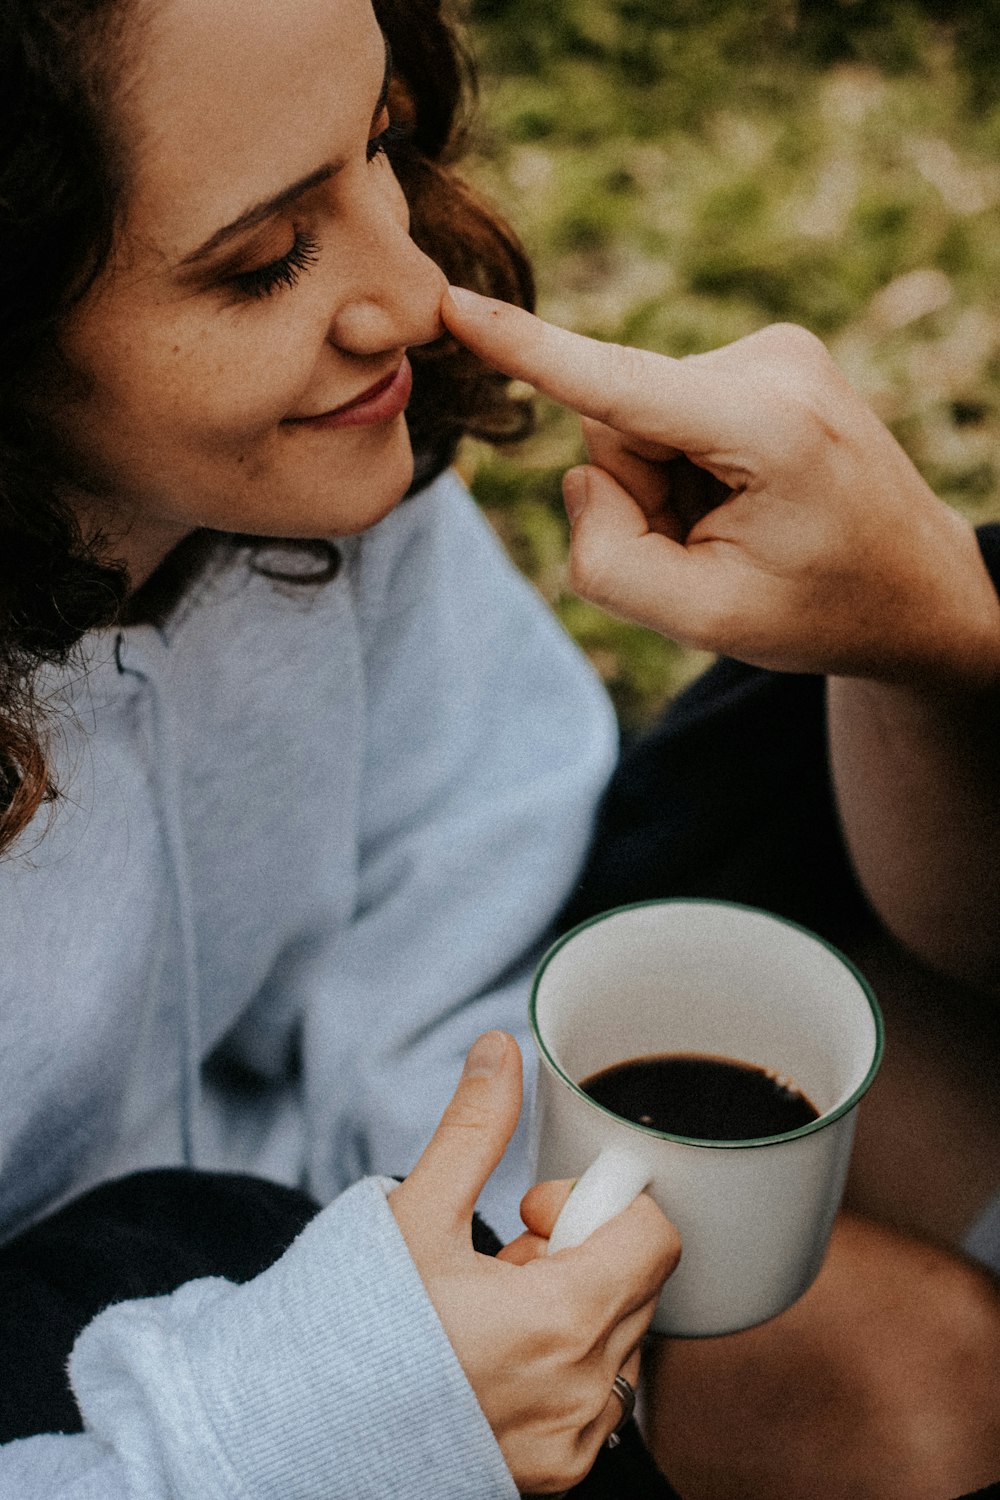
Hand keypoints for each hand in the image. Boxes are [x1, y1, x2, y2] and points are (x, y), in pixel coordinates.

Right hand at [390, 1032, 679, 1494]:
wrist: (302, 1431)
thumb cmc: (356, 1327)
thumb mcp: (415, 1215)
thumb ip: (473, 1129)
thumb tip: (501, 1049)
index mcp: (560, 1323)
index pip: (654, 1238)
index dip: (597, 1206)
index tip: (532, 1211)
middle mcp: (583, 1394)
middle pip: (636, 1284)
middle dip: (577, 1255)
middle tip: (500, 1262)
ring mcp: (572, 1442)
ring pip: (616, 1339)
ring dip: (571, 1311)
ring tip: (489, 1314)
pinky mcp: (555, 1473)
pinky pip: (593, 1396)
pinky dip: (559, 1367)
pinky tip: (491, 1361)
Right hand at [442, 287, 999, 689]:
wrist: (916, 587)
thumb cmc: (818, 610)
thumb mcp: (703, 619)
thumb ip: (608, 558)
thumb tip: (581, 472)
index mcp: (768, 429)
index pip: (617, 385)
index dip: (527, 350)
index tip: (455, 306)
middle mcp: (772, 364)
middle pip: (618, 422)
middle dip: (643, 492)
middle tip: (714, 545)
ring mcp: (775, 352)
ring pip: (640, 415)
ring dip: (668, 482)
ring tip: (740, 523)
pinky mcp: (769, 358)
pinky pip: (670, 406)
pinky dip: (689, 462)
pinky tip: (749, 496)